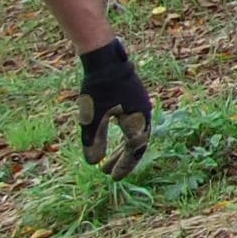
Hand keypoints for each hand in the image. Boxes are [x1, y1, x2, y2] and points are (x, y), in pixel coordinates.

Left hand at [76, 40, 149, 178]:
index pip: (134, 150)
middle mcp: (144, 114)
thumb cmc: (99, 89)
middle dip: (121, 159)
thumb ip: (93, 141)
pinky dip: (121, 135)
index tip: (112, 178)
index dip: (124, 166)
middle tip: (106, 172)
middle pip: (136, 144)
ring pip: (134, 133)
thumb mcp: (92, 118)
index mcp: (138, 120)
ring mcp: (141, 105)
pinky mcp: (134, 98)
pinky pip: (131, 123)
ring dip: (120, 148)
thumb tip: (93, 163)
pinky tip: (109, 134)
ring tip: (106, 158)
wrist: (105, 59)